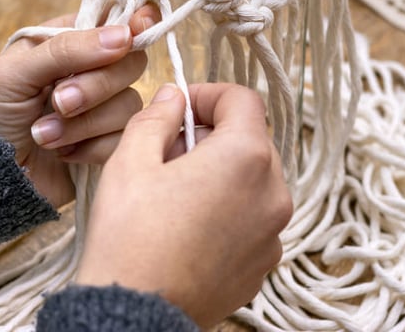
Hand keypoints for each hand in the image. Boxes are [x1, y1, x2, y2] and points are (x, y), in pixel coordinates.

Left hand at [0, 8, 158, 207]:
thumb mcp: (16, 72)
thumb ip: (68, 50)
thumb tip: (124, 35)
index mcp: (72, 41)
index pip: (118, 22)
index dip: (136, 23)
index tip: (133, 33)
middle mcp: (94, 71)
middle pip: (132, 64)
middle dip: (95, 87)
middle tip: (58, 102)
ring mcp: (103, 109)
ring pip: (129, 105)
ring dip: (84, 124)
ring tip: (43, 136)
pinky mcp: (107, 144)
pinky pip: (124, 139)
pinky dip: (91, 148)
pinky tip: (63, 153)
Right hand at [76, 83, 292, 327]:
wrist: (135, 315)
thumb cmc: (130, 236)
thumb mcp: (131, 161)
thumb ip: (157, 117)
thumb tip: (174, 96)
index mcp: (246, 157)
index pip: (243, 100)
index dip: (209, 95)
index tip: (181, 109)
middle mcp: (274, 193)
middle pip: (251, 140)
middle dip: (212, 136)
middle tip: (169, 153)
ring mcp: (273, 232)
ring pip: (253, 181)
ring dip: (222, 174)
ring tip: (177, 193)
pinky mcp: (264, 263)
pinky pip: (253, 219)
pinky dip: (229, 210)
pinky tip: (190, 227)